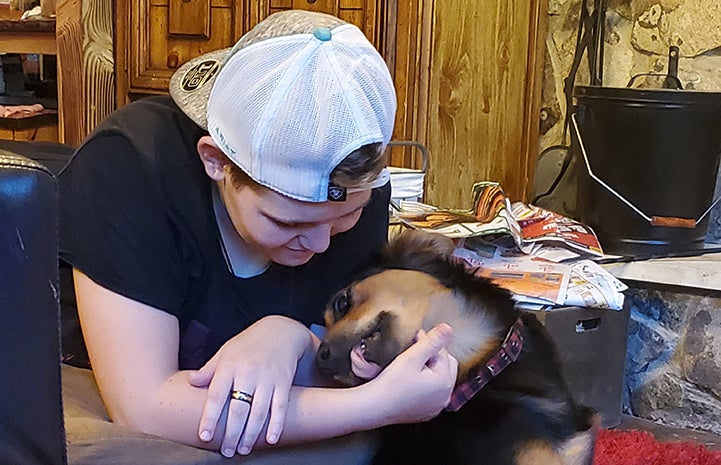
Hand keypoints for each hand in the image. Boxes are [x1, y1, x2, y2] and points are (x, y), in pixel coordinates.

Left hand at [187, 316, 311, 456]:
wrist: (280, 330)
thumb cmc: (248, 344)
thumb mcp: (225, 352)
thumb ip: (209, 369)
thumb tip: (191, 381)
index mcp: (230, 365)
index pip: (216, 395)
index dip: (209, 417)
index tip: (204, 436)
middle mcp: (248, 372)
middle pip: (238, 409)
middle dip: (231, 434)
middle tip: (226, 452)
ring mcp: (268, 378)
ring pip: (259, 412)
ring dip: (251, 434)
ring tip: (243, 449)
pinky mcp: (284, 382)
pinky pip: (280, 407)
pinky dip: (276, 424)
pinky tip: (270, 439)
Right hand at [370, 323, 457, 424]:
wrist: (374, 408)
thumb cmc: (391, 383)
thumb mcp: (412, 357)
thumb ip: (432, 341)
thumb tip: (449, 328)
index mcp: (444, 382)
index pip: (442, 353)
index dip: (428, 343)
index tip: (413, 339)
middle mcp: (444, 397)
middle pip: (446, 366)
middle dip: (433, 356)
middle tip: (413, 353)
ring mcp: (436, 407)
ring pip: (439, 380)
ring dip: (430, 369)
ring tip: (412, 365)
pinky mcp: (426, 413)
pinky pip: (431, 393)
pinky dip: (425, 384)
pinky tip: (410, 381)